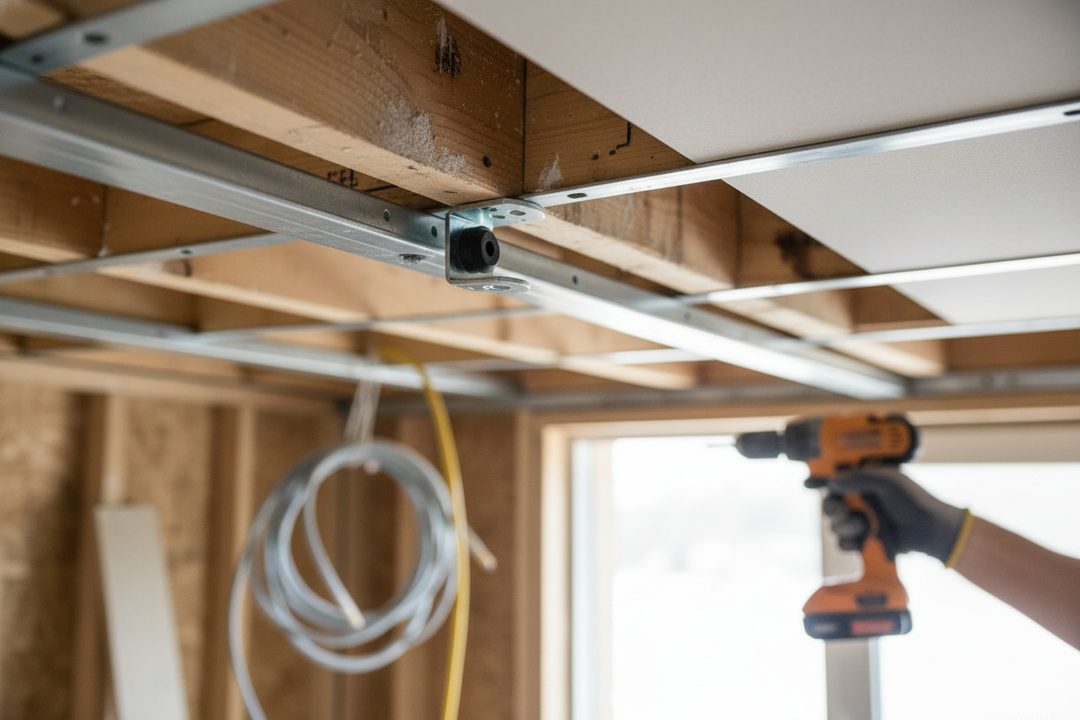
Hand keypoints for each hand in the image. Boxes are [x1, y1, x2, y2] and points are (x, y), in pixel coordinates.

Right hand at [809, 466, 966, 561]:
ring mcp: (862, 519)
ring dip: (846, 526)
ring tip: (863, 526)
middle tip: (841, 510)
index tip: (807, 483)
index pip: (836, 476)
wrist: (930, 532)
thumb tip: (833, 482)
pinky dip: (850, 543)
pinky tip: (862, 541)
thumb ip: (858, 478)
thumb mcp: (888, 481)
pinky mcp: (864, 539)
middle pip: (830, 502)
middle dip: (832, 508)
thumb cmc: (914, 501)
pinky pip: (843, 542)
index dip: (820, 479)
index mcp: (866, 479)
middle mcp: (861, 499)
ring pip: (835, 524)